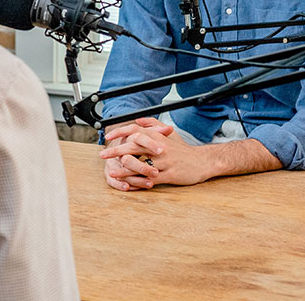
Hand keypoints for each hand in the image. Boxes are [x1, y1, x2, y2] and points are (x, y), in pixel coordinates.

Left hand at [101, 117, 219, 188]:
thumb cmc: (182, 149)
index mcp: (158, 136)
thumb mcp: (169, 133)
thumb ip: (153, 124)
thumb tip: (138, 120)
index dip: (120, 132)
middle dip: (116, 150)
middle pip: (134, 146)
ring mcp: (165, 161)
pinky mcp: (169, 174)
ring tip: (112, 172)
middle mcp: (160, 147)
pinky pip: (150, 178)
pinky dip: (138, 181)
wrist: (202, 161)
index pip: (135, 130)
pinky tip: (129, 183)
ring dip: (124, 169)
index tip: (108, 136)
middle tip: (103, 155)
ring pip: (141, 164)